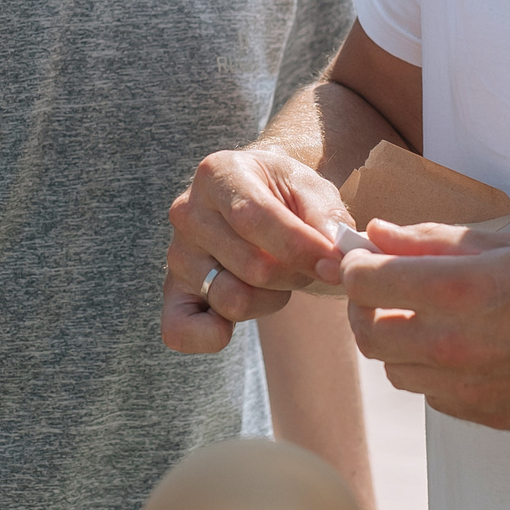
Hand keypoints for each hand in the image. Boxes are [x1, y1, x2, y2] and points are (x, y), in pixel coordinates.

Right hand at [163, 148, 349, 354]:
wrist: (256, 198)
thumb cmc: (286, 194)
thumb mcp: (312, 189)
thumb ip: (327, 217)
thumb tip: (336, 259)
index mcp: (218, 174)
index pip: (254, 218)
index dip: (300, 248)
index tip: (335, 264)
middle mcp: (187, 212)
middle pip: (251, 266)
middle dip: (295, 274)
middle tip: (309, 266)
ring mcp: (178, 255)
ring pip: (232, 299)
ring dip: (270, 299)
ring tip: (276, 276)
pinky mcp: (172, 293)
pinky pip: (182, 331)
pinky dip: (212, 335)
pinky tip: (235, 319)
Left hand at [339, 225, 509, 430]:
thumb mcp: (504, 245)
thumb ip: (431, 240)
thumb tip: (376, 233)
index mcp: (458, 289)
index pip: (364, 282)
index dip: (355, 266)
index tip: (363, 259)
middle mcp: (455, 344)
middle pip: (367, 335)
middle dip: (363, 309)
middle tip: (380, 291)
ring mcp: (469, 387)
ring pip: (395, 371)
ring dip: (397, 343)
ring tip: (423, 320)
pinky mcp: (486, 414)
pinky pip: (432, 396)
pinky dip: (431, 373)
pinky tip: (459, 350)